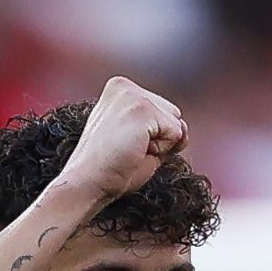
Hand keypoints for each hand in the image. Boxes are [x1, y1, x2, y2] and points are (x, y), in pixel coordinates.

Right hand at [61, 75, 188, 204]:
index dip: (152, 138)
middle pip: (172, 114)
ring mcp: (133, 95)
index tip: (123, 147)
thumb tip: (184, 128)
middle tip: (127, 151)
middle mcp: (125, 86)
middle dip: (159, 138)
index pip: (161, 112)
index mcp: (119, 90)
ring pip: (176, 123)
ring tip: (130, 151)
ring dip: (160, 145)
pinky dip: (161, 151)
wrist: (87, 184)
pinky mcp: (142, 108)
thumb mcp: (140, 143)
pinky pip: (177, 133)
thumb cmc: (109, 170)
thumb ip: (164, 130)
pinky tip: (135, 151)